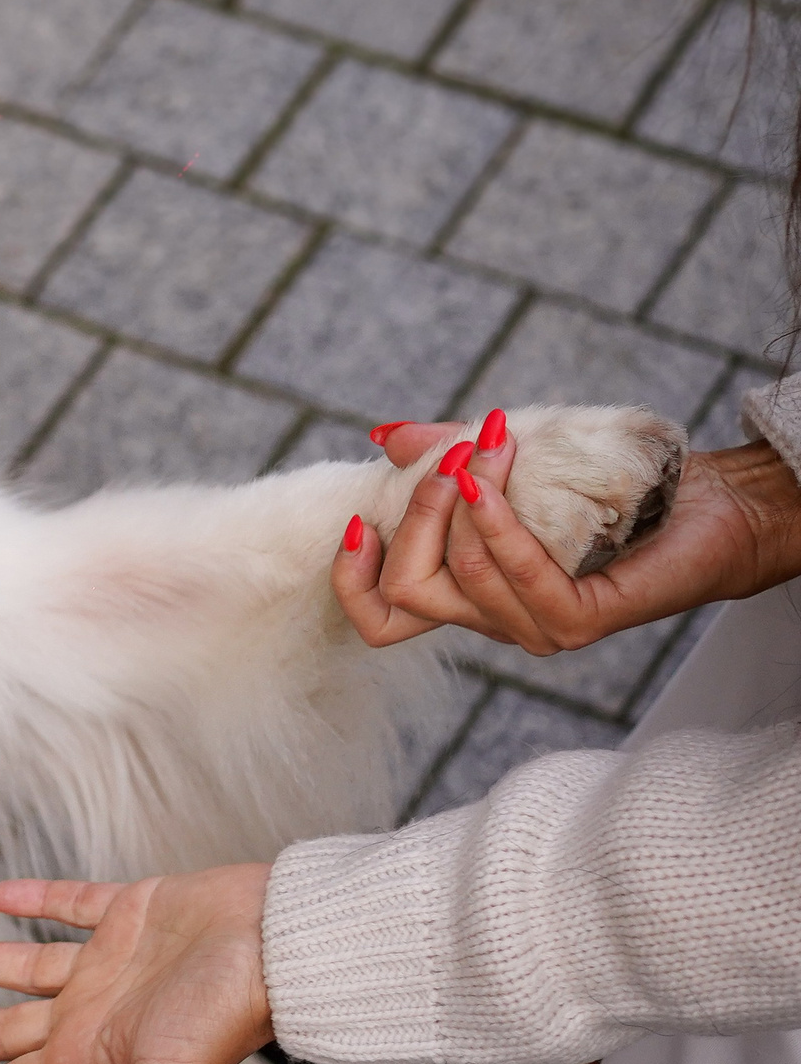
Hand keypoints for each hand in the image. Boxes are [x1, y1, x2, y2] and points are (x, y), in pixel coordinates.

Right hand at [335, 417, 800, 654]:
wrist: (711, 498)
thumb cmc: (612, 483)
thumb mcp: (509, 458)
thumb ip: (444, 454)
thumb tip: (383, 436)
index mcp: (469, 593)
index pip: (382, 620)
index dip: (351, 580)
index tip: (355, 522)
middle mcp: (497, 620)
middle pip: (406, 592)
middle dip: (414, 514)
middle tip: (450, 456)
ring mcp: (537, 627)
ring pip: (459, 575)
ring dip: (466, 496)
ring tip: (493, 441)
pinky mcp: (580, 621)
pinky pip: (515, 575)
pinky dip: (496, 522)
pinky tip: (494, 482)